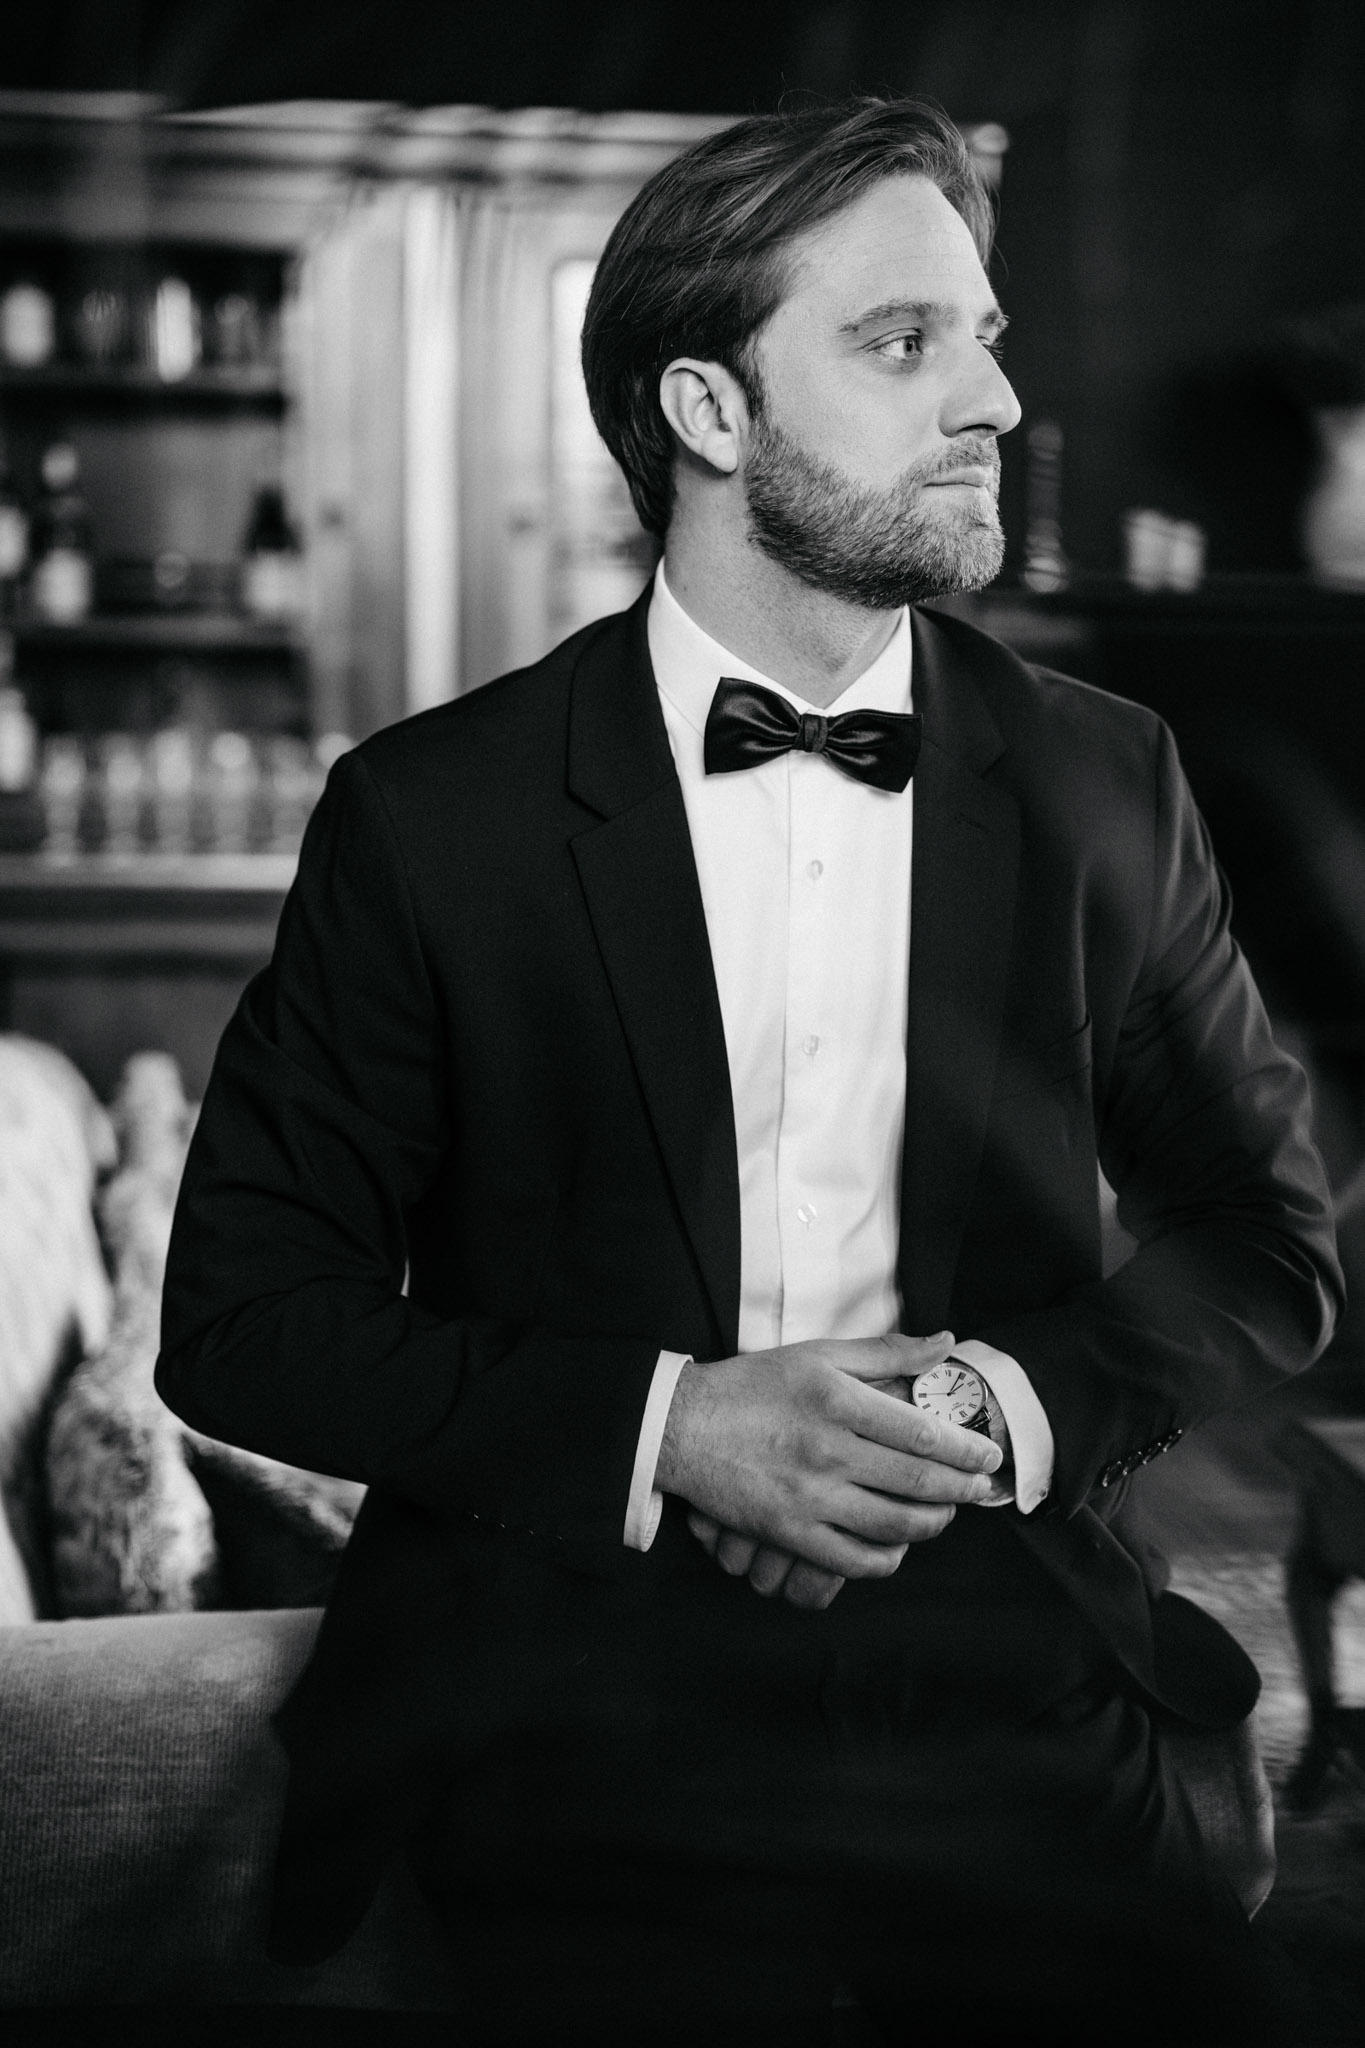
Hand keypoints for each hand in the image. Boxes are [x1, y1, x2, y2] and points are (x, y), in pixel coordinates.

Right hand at [656, 1331, 1000, 1593]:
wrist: (683, 1427)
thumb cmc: (752, 1386)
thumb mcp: (818, 1354)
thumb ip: (886, 1351)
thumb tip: (945, 1342)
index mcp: (835, 1400)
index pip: (920, 1431)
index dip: (964, 1447)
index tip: (987, 1453)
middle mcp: (826, 1450)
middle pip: (916, 1479)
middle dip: (962, 1487)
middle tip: (982, 1487)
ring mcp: (808, 1496)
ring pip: (892, 1523)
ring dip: (933, 1523)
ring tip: (946, 1513)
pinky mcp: (788, 1531)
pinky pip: (852, 1560)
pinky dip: (887, 1559)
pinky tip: (899, 1546)